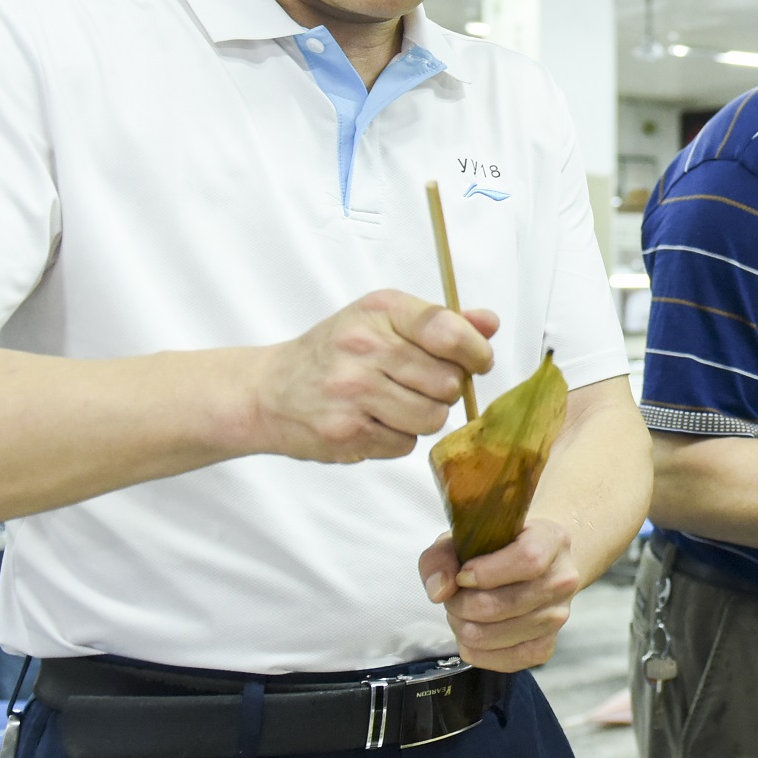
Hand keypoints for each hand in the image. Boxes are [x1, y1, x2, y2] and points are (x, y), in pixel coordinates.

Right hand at [248, 290, 499, 463]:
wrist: (267, 391)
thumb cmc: (334, 352)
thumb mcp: (382, 321)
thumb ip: (441, 321)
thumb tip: (490, 324)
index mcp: (379, 312)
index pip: (448, 331)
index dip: (475, 352)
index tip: (476, 360)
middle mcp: (364, 348)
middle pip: (448, 382)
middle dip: (445, 388)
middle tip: (419, 383)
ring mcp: (352, 392)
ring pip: (432, 418)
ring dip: (423, 416)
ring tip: (396, 403)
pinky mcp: (346, 433)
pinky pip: (405, 445)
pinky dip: (397, 438)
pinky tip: (373, 421)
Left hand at [419, 517, 577, 672]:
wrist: (533, 568)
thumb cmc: (497, 549)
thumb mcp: (466, 538)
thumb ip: (443, 557)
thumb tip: (439, 591)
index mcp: (552, 541)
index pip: (528, 560)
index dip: (486, 572)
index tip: (462, 576)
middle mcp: (562, 580)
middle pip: (505, 605)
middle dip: (462, 604)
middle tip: (453, 597)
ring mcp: (557, 618)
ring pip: (495, 635)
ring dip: (464, 626)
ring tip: (463, 612)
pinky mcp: (545, 647)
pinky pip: (500, 660)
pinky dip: (475, 649)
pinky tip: (473, 630)